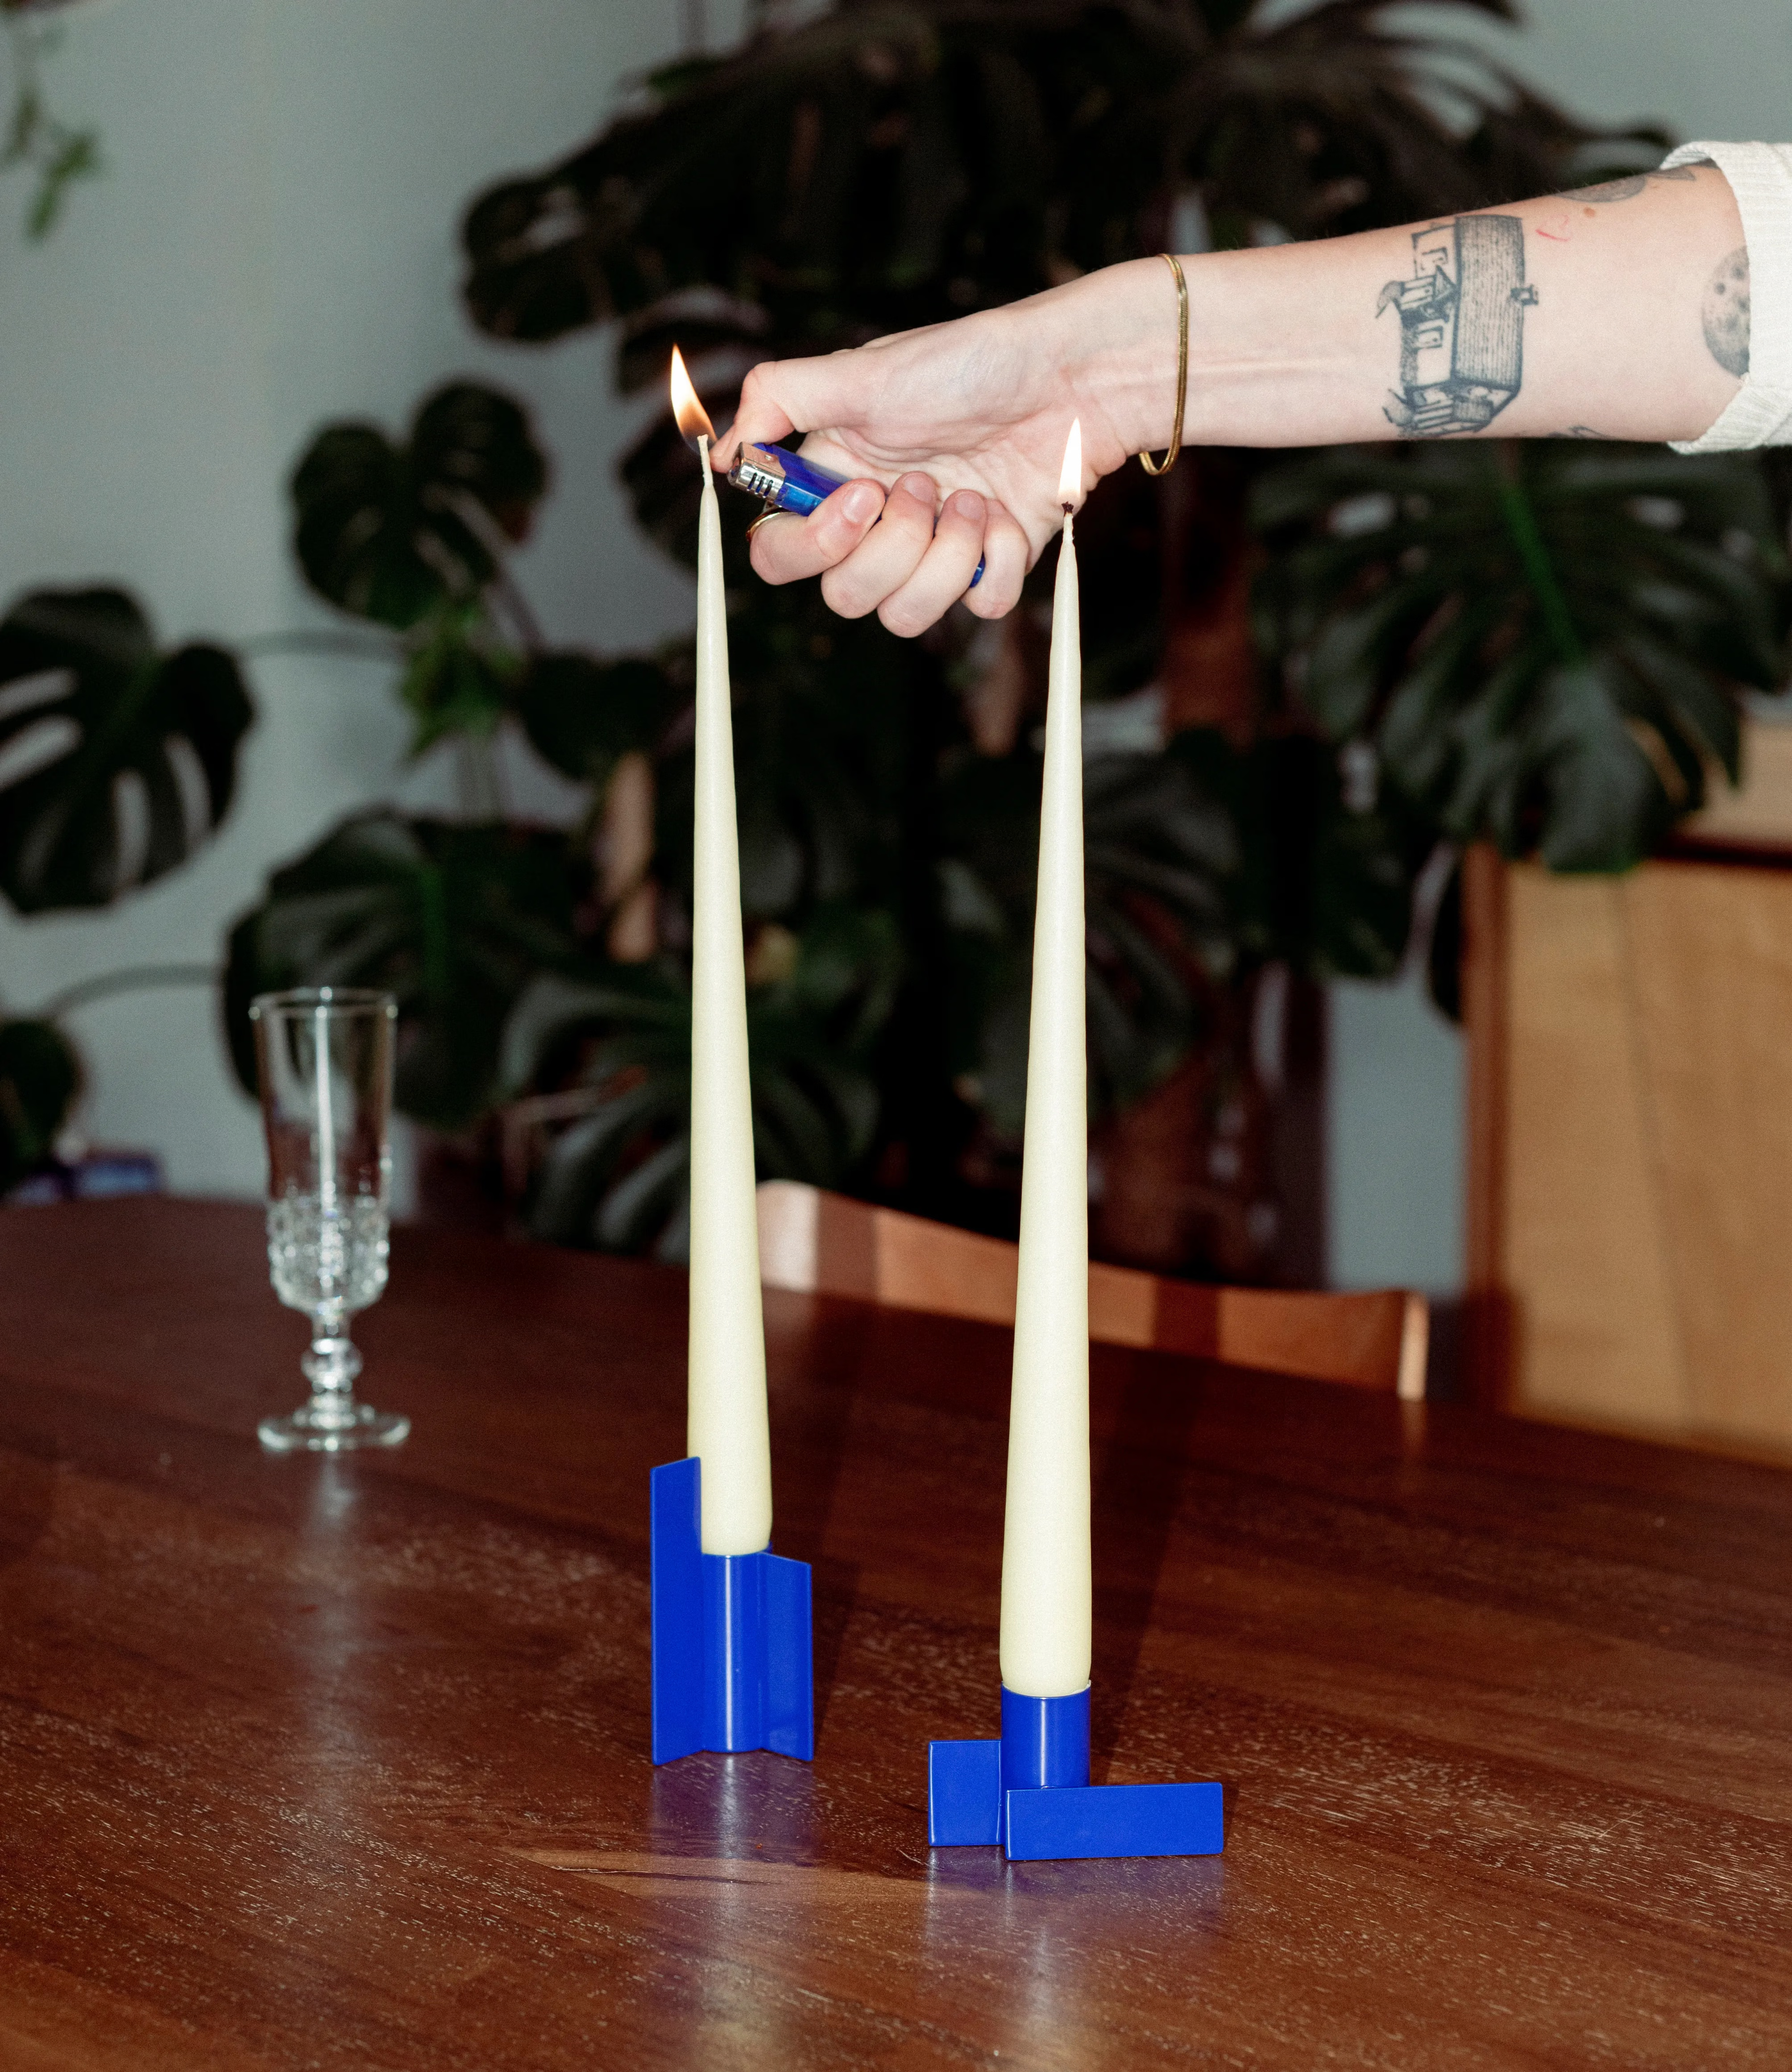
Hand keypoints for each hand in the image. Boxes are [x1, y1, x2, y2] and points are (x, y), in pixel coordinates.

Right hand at [716, 265, 1165, 632]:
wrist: (1068, 378)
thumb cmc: (968, 364)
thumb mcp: (863, 367)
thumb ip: (780, 399)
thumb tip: (722, 454)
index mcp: (835, 485)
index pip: (780, 556)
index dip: (811, 546)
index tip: (860, 497)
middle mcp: (878, 528)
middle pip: (844, 599)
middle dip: (891, 547)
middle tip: (926, 483)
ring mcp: (935, 553)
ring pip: (907, 618)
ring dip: (945, 556)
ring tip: (973, 496)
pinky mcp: (990, 566)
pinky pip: (980, 607)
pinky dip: (998, 561)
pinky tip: (1010, 511)